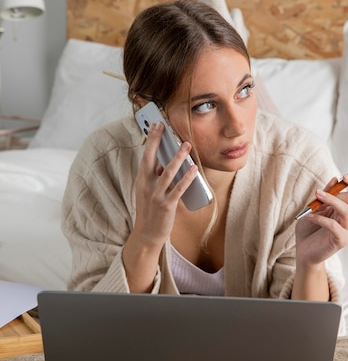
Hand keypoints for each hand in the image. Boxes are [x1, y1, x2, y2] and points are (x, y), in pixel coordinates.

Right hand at [123, 122, 197, 290]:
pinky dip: (187, 178)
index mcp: (141, 180)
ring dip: (177, 158)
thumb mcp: (148, 191)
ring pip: (168, 173)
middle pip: (151, 159)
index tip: (156, 125)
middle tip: (165, 127)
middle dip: (157, 142)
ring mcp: (156, 196)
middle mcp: (146, 186)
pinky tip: (194, 169)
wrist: (147, 235)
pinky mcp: (167, 205)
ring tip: (186, 145)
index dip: (150, 140)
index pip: (145, 156)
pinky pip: (179, 189)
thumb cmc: (150, 211)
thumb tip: (166, 161)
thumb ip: (156, 177)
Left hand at [295, 172, 347, 269]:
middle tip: (319, 191)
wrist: (303, 251)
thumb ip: (324, 195)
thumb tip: (335, 179)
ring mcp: (347, 230)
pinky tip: (309, 216)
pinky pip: (334, 225)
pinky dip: (320, 218)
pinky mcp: (341, 240)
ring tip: (316, 197)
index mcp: (346, 209)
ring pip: (346, 210)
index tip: (346, 175)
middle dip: (337, 192)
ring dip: (330, 201)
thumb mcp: (314, 208)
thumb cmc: (309, 228)